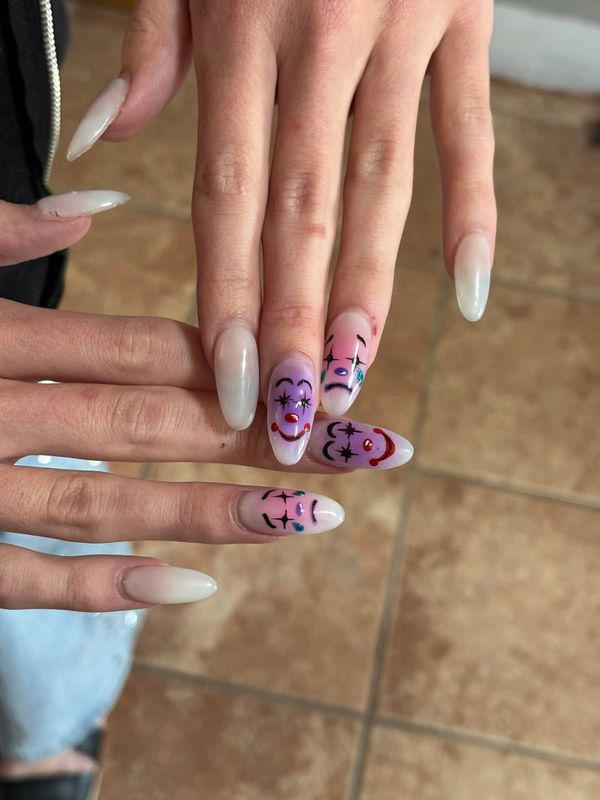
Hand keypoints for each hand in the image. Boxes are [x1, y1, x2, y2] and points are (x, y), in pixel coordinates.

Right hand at [0, 254, 410, 612]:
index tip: (325, 374)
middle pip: (153, 422)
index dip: (243, 359)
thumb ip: (12, 232)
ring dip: (216, 512)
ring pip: (108, 502)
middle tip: (367, 449)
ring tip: (313, 517)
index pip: (145, 350)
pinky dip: (110, 585)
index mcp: (1, 339)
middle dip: (266, 435)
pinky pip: (34, 577)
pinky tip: (194, 586)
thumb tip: (106, 200)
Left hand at [66, 0, 490, 463]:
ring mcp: (403, 33)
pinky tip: (467, 294)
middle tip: (295, 417)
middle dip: (298, 325)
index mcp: (244, 28)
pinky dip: (474, 213)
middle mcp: (322, 40)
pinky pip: (471, 132)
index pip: (229, 195)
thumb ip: (156, 44)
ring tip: (356, 380)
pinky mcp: (465, 22)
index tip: (232, 383)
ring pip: (384, 189)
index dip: (229, 296)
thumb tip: (109, 141)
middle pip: (305, 214)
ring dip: (371, 294)